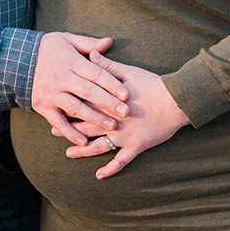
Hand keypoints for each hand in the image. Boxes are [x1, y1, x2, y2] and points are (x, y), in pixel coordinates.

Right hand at [31, 33, 129, 144]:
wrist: (15, 60)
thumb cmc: (46, 49)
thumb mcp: (66, 39)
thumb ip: (88, 43)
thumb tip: (109, 42)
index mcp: (70, 61)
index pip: (95, 73)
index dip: (112, 84)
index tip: (127, 94)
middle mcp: (61, 78)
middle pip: (88, 92)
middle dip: (108, 103)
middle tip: (126, 112)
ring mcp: (51, 94)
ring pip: (75, 108)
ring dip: (94, 118)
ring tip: (111, 126)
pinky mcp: (43, 106)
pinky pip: (57, 122)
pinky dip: (70, 132)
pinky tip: (84, 141)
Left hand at [64, 63, 188, 177]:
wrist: (176, 101)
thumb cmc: (153, 84)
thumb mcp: (129, 71)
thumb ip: (107, 66)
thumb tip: (91, 54)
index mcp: (109, 102)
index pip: (84, 104)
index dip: (68, 105)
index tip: (55, 106)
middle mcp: (113, 121)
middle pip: (86, 125)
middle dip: (68, 128)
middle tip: (53, 130)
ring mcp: (124, 136)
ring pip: (98, 146)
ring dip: (83, 150)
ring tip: (69, 153)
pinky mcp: (136, 146)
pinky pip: (121, 161)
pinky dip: (110, 169)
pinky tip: (99, 175)